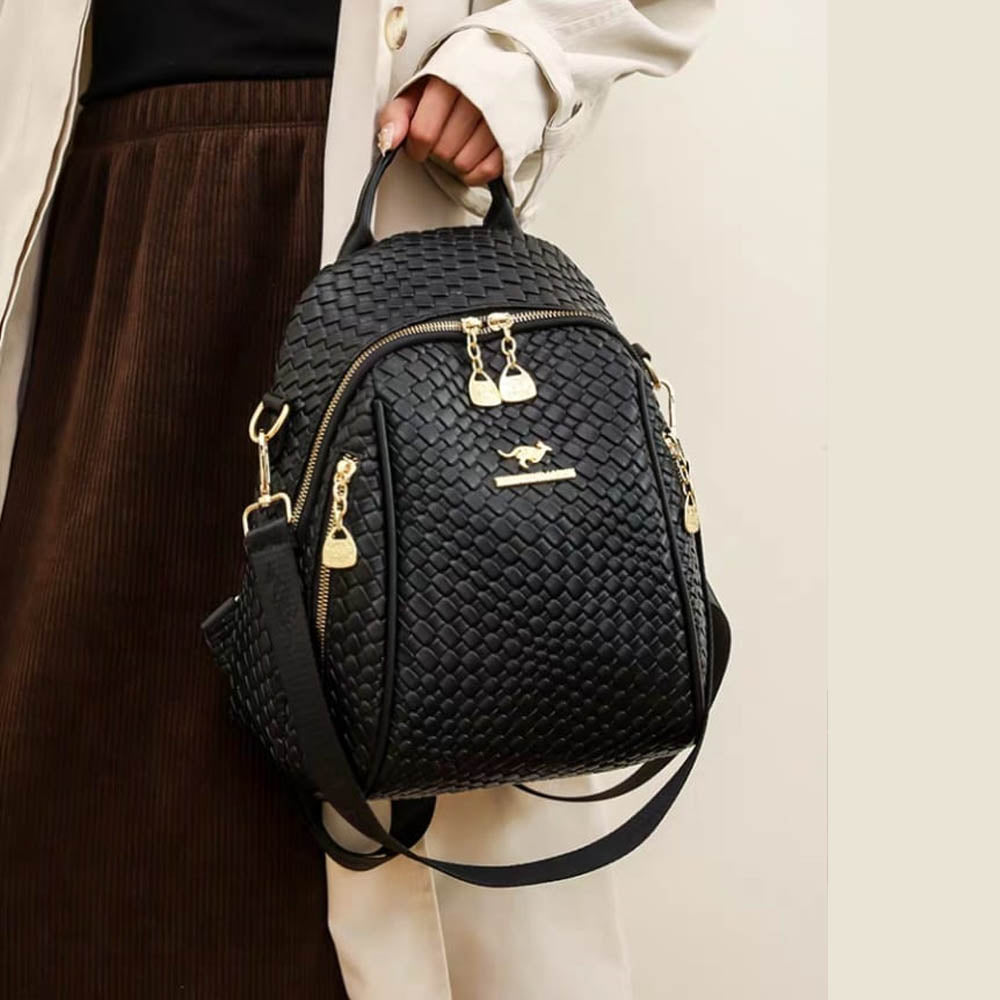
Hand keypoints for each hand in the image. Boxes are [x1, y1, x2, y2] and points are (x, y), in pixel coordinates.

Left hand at [378, 77, 502, 186]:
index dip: (417, 145)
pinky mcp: (514, 136)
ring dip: (457, 162)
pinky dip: (475, 173)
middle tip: (445, 137)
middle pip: (444, 150)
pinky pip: (488, 170)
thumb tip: (388, 140)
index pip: (424, 131)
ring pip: (465, 162)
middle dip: (438, 151)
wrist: (501, 72)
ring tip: (460, 144)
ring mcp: (499, 115)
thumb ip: (397, 113)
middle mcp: (478, 92)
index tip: (419, 143)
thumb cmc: (455, 86)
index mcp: (449, 76)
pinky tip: (472, 159)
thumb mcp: (419, 91)